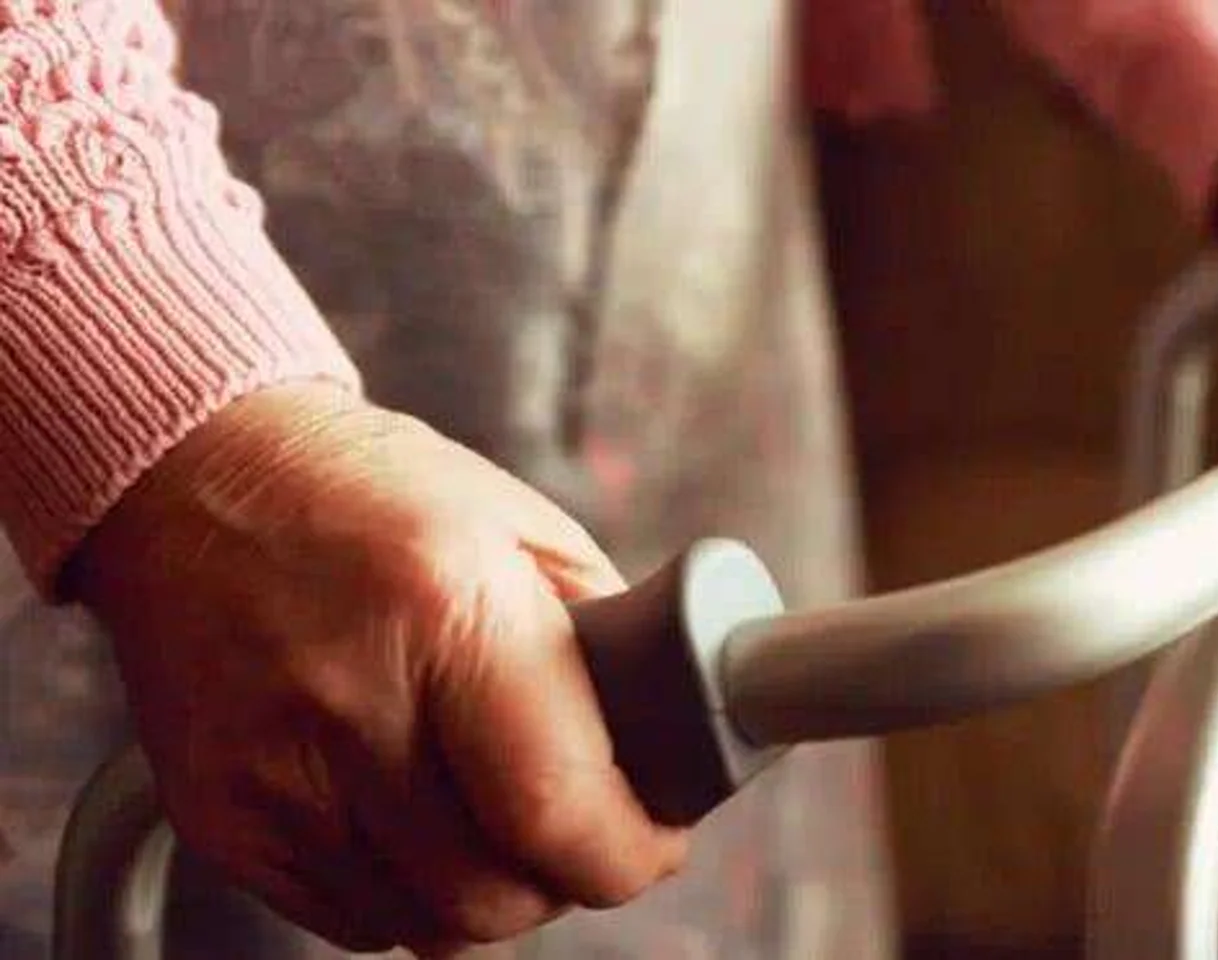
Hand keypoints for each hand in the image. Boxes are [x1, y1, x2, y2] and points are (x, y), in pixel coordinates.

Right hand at [68, 384, 685, 955]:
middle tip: (580, 831)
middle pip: (492, 893)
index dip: (629, 855)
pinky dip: (407, 891)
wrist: (194, 483)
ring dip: (487, 895)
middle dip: (564, 879)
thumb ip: (609, 640)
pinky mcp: (220, 818)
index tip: (654, 845)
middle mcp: (349, 699)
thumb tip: (670, 746)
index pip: (556, 808)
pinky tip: (416, 820)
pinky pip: (350, 917)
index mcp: (449, 607)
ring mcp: (270, 772)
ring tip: (498, 822)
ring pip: (425, 923)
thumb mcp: (523, 529)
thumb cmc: (374, 498)